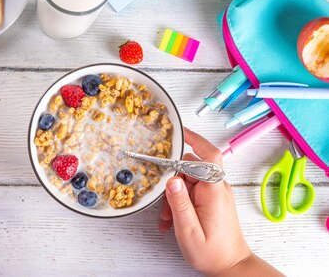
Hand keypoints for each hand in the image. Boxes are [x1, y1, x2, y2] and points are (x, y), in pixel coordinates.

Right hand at [159, 128, 281, 276]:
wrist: (231, 267)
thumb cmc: (212, 254)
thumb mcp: (189, 231)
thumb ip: (179, 203)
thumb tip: (171, 179)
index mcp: (213, 191)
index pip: (208, 155)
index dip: (194, 139)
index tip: (177, 132)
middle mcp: (217, 188)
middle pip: (190, 167)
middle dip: (172, 180)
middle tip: (162, 201)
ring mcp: (215, 194)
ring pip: (187, 180)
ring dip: (173, 195)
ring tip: (168, 217)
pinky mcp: (211, 200)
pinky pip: (191, 191)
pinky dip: (179, 202)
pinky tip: (172, 219)